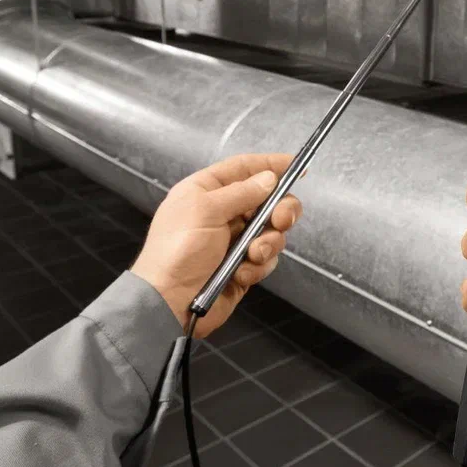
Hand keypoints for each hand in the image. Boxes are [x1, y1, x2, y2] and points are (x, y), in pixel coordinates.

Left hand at [132, 153, 302, 338]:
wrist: (169, 301)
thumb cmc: (179, 249)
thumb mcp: (206, 210)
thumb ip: (241, 192)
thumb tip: (270, 177)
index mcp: (206, 191)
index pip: (244, 168)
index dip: (271, 164)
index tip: (297, 166)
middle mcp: (222, 212)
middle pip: (267, 200)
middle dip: (280, 210)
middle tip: (282, 220)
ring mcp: (234, 240)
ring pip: (272, 231)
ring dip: (268, 243)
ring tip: (253, 256)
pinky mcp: (243, 266)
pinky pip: (266, 259)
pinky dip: (258, 266)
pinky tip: (241, 274)